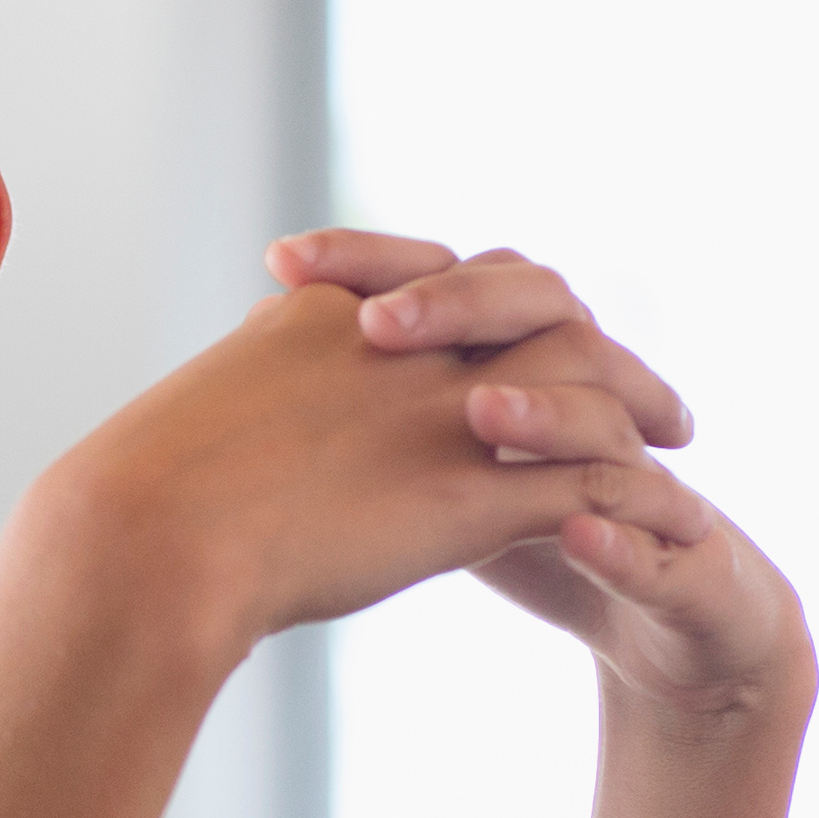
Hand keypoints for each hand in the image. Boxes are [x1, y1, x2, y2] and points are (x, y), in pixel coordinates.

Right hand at [14, 272, 607, 676]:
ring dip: (637, 405)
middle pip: (540, 304)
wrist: (148, 540)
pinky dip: (635, 492)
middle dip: (600, 342)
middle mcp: (406, 342)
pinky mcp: (478, 489)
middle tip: (650, 390)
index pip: (458, 277)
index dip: (509, 303)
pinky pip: (589, 476)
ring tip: (677, 438)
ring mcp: (447, 408)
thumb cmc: (140, 504)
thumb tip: (248, 395)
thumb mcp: (204, 418)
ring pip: (583, 377)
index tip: (545, 332)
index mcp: (339, 312)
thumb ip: (255, 394)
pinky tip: (661, 515)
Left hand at [268, 232, 815, 739]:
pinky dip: (620, 533)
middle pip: (533, 302)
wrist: (650, 612)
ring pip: (597, 407)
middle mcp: (582, 375)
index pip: (446, 272)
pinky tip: (574, 534)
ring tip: (478, 415)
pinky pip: (660, 530)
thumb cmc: (517, 520)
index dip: (370, 260)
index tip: (282, 261)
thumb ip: (353, 406)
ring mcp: (638, 457)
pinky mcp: (686, 543)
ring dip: (539, 408)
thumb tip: (244, 345)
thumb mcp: (421, 465)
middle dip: (458, 306)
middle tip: (379, 325)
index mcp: (512, 349)